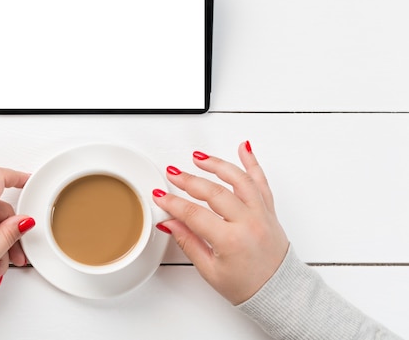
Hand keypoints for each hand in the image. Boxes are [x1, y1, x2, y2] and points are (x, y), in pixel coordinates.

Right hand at [152, 141, 288, 304]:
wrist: (280, 293)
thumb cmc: (248, 287)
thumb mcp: (210, 271)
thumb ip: (189, 242)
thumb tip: (170, 223)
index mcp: (231, 240)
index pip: (194, 214)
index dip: (173, 203)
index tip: (160, 196)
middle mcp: (248, 222)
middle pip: (213, 192)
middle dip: (188, 180)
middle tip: (172, 173)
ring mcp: (261, 213)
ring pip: (238, 179)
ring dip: (217, 165)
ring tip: (199, 158)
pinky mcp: (269, 210)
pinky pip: (261, 181)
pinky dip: (253, 163)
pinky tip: (244, 148)